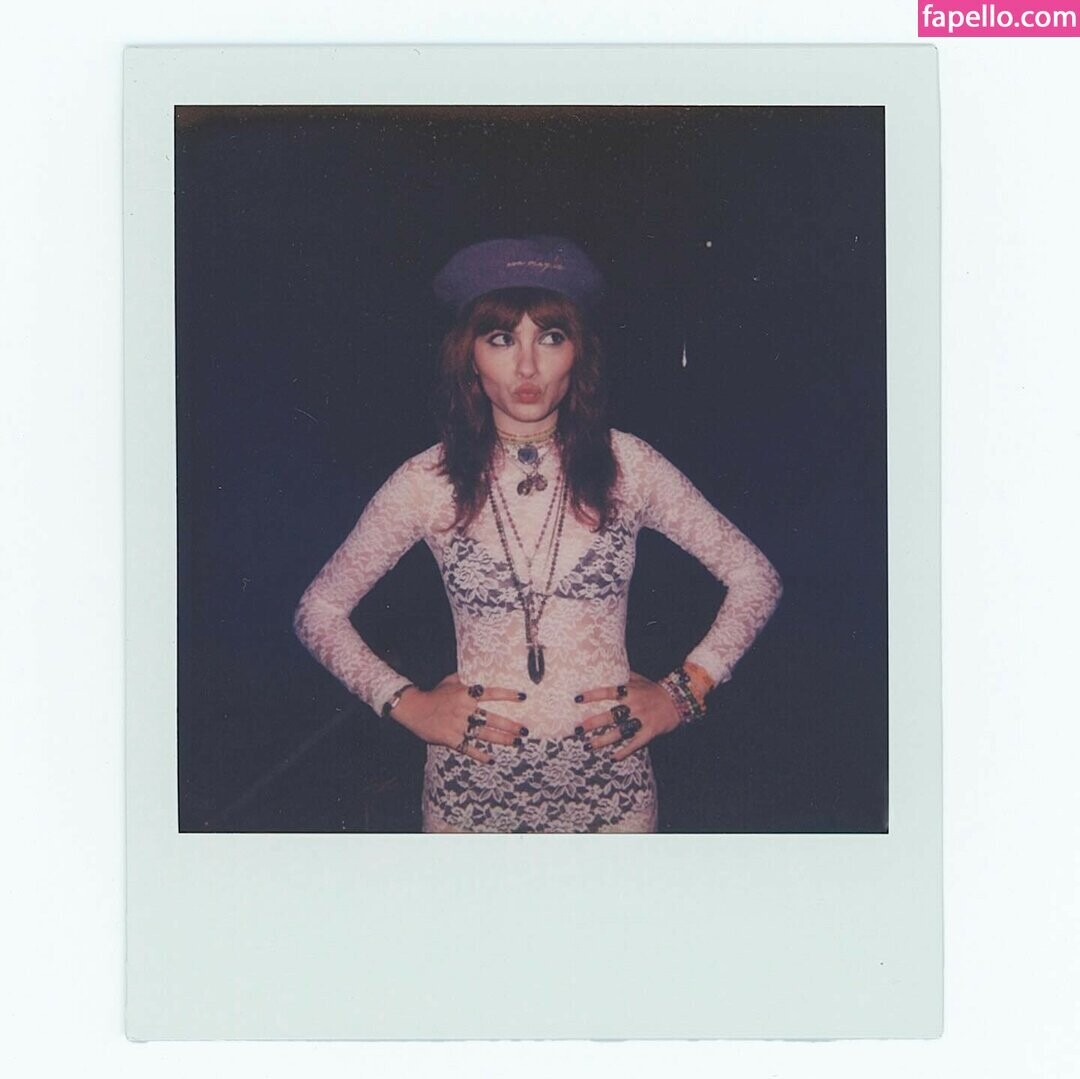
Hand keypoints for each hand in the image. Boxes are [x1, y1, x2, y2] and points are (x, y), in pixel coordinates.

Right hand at [390, 673, 528, 764]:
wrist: (413, 709)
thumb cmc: (434, 694)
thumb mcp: (450, 681)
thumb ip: (466, 678)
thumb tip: (478, 670)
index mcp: (465, 694)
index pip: (491, 693)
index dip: (507, 695)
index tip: (523, 697)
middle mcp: (464, 710)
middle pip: (492, 718)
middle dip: (510, 725)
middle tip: (525, 730)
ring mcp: (458, 726)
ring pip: (484, 734)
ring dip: (502, 739)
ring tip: (516, 742)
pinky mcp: (450, 739)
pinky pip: (468, 748)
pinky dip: (479, 755)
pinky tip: (491, 759)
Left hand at [573, 672, 680, 761]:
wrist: (679, 700)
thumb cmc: (655, 689)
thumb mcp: (640, 680)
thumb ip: (624, 677)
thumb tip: (607, 668)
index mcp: (630, 692)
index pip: (608, 692)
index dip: (592, 695)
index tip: (577, 699)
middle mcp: (634, 706)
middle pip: (610, 715)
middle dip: (592, 723)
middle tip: (577, 729)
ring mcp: (642, 720)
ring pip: (619, 732)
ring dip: (603, 740)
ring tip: (588, 746)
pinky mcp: (650, 732)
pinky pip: (635, 744)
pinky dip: (624, 751)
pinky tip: (613, 758)